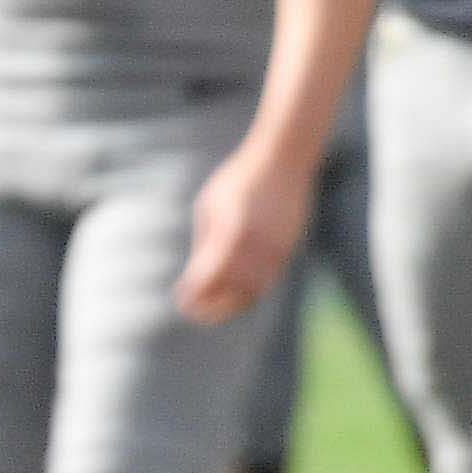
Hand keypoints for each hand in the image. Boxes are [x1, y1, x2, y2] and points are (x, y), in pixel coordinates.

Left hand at [177, 132, 310, 323]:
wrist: (283, 160)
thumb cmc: (238, 181)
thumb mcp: (211, 207)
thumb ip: (207, 242)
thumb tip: (198, 275)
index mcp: (229, 233)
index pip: (209, 278)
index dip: (195, 295)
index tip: (182, 301)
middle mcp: (254, 244)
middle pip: (233, 292)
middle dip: (213, 307)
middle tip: (196, 311)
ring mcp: (276, 247)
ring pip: (254, 290)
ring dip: (233, 303)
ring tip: (214, 305)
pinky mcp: (290, 247)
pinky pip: (270, 279)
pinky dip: (252, 291)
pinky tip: (236, 290)